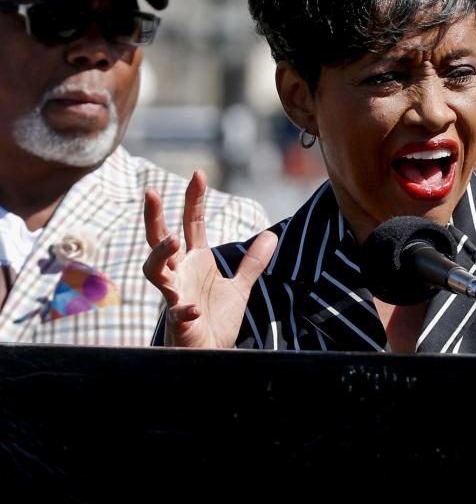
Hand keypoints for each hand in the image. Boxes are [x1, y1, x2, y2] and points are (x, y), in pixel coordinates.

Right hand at [143, 170, 277, 347]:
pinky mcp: (179, 322)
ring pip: (155, 271)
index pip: (191, 223)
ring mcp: (175, 296)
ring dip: (160, 255)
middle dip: (153, 217)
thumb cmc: (216, 320)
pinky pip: (176, 314)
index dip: (194, 199)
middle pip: (160, 240)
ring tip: (174, 240)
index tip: (198, 173)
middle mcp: (180, 274)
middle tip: (150, 192)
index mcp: (195, 262)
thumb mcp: (239, 287)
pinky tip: (191, 309)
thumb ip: (252, 262)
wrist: (212, 354)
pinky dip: (182, 311)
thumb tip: (271, 236)